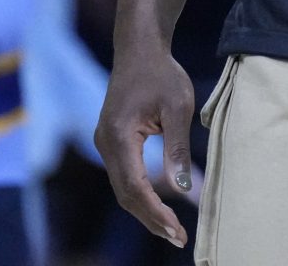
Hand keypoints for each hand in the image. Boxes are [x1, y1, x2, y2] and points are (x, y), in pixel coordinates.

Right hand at [95, 45, 195, 247]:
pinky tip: (160, 206)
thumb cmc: (161, 73)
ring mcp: (105, 143)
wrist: (139, 49)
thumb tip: (182, 189)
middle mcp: (105, 144)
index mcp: (118, 136)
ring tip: (172, 230)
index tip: (178, 231)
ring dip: (146, 210)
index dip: (156, 213)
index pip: (135, 187)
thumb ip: (177, 149)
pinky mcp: (112, 141)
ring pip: (123, 189)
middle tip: (179, 239)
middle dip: (151, 219)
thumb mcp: (177, 107)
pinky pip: (124, 176)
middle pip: (126, 195)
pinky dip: (141, 195)